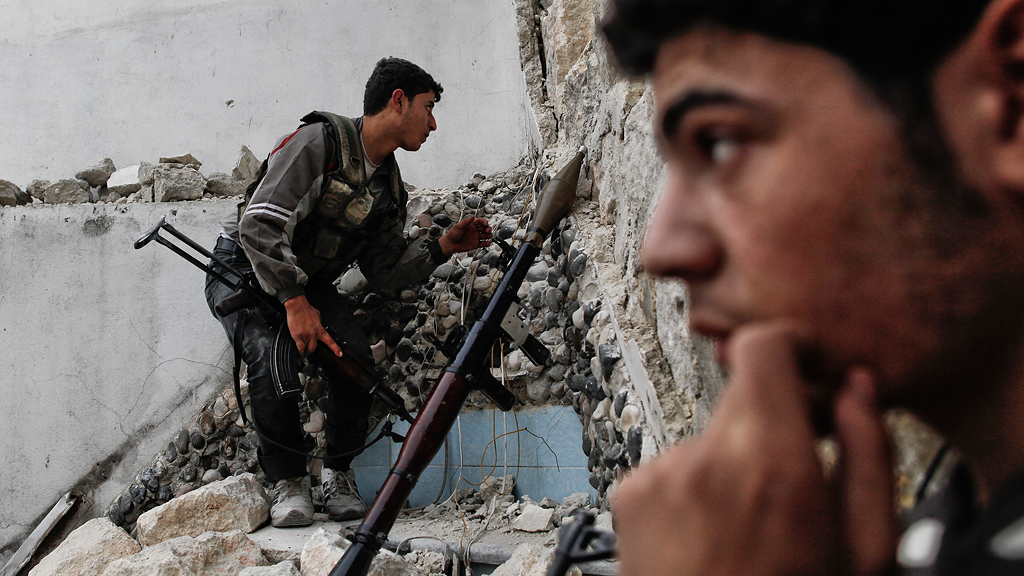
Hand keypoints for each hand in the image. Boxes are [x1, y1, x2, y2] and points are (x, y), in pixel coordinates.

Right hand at [283, 295, 343, 356]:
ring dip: (304, 351)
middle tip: (308, 351)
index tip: (340, 354)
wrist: (297, 306)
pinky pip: (299, 347)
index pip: (330, 341)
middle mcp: (314, 334)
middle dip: (310, 351)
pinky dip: (299, 350)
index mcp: (320, 329)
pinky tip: (298, 350)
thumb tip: (319, 325)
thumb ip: (319, 322)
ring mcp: (306, 335)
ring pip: (306, 349)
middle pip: (314, 348)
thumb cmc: (306, 309)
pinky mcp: (297, 336)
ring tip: (302, 351)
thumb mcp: (317, 315)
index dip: (335, 349)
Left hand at [438, 217, 491, 254]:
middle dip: (488, 228)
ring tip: (489, 236)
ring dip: (489, 235)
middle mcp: (475, 230)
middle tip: (487, 230)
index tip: (485, 223)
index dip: (484, 221)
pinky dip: (487, 243)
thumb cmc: (453, 235)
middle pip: (485, 228)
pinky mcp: (476, 244)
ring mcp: (476, 237)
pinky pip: (484, 243)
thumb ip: (465, 222)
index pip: (480, 221)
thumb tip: (472, 216)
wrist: (451, 244)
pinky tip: (488, 242)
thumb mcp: (458, 226)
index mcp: (471, 225)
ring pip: (486, 235)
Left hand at [613, 322, 895, 575]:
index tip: (801, 363)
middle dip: (769, 422)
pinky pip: (673, 466)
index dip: (787, 347)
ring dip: (730, 464)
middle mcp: (705, 457)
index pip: (762, 348)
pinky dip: (693, 489)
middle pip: (738, 392)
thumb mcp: (864, 550)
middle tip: (788, 479)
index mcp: (772, 464)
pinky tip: (708, 536)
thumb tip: (857, 389)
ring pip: (708, 436)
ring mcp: (660, 473)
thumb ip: (868, 455)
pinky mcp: (630, 491)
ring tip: (744, 528)